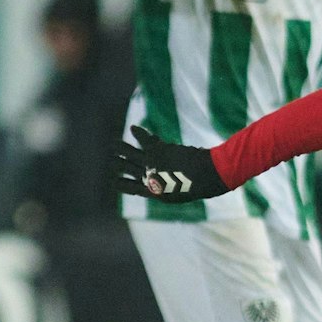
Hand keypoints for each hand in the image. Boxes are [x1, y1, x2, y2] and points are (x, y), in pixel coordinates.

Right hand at [116, 125, 230, 200]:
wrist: (209, 175)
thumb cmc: (199, 186)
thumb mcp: (180, 194)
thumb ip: (167, 188)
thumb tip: (158, 182)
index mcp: (154, 192)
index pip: (131, 189)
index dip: (122, 185)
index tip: (114, 183)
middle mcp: (149, 177)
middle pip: (127, 169)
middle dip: (118, 165)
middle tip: (111, 162)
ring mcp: (152, 163)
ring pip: (130, 154)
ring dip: (120, 148)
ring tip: (113, 144)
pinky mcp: (159, 150)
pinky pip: (144, 139)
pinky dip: (139, 133)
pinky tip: (133, 128)